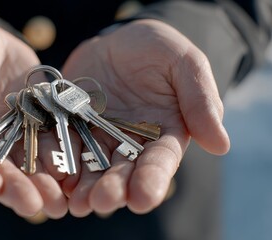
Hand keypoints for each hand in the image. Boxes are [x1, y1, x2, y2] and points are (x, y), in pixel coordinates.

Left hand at [61, 19, 229, 215]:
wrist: (121, 41)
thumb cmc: (159, 50)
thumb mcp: (185, 64)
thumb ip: (201, 100)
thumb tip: (221, 144)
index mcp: (162, 134)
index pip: (159, 162)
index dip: (152, 181)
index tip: (143, 198)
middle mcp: (129, 143)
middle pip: (121, 171)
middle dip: (112, 189)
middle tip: (102, 202)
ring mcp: (98, 136)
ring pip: (89, 166)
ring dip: (82, 186)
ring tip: (75, 202)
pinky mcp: (71, 125)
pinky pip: (62, 144)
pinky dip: (56, 161)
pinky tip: (49, 176)